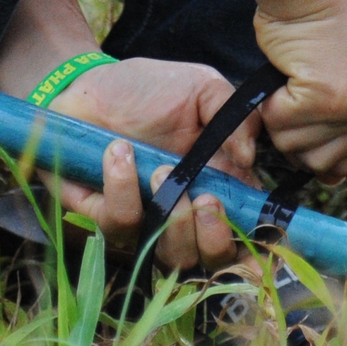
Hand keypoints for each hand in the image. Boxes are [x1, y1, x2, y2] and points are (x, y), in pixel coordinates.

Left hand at [48, 57, 253, 268]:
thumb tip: (249, 158)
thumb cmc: (146, 89)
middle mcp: (184, 214)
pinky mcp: (104, 219)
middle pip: (211, 260)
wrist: (84, 85)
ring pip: (171, 256)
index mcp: (215, 186)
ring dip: (172, 215)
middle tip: (206, 197)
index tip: (261, 229)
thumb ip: (233, 116)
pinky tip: (118, 152)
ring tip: (158, 169)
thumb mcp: (200, 87)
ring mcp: (145, 222)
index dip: (256, 240)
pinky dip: (123, 189)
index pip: (244, 230)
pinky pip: (121, 224)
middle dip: (214, 238)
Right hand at [252, 0, 346, 180]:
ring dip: (281, 116)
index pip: (346, 162)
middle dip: (296, 132)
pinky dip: (270, 100)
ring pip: (294, 146)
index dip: (314, 142)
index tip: (305, 113)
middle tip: (297, 88)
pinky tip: (286, 68)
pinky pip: (278, 122)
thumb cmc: (319, 19)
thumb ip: (344, 116)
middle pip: (320, 163)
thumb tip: (329, 175)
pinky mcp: (330, 97)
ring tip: (294, 74)